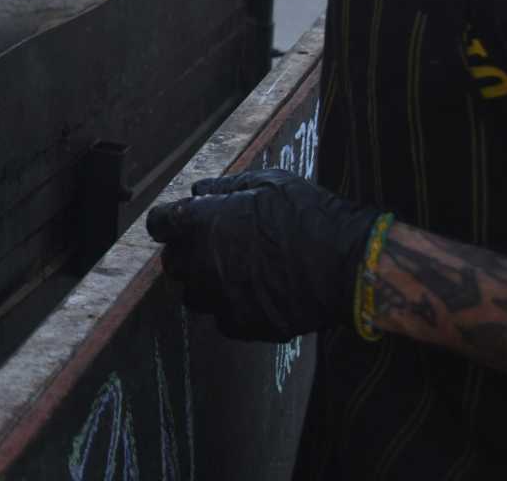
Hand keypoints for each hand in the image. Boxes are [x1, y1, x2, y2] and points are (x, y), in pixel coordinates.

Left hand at [145, 169, 384, 341]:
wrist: (347, 264)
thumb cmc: (307, 216)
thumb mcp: (266, 183)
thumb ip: (223, 187)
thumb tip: (199, 191)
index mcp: (200, 223)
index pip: (159, 223)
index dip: (169, 222)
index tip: (178, 224)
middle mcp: (200, 262)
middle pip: (172, 263)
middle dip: (187, 254)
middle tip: (214, 248)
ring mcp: (219, 297)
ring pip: (194, 295)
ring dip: (206, 285)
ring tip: (238, 274)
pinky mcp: (241, 324)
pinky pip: (223, 318)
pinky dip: (233, 308)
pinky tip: (257, 294)